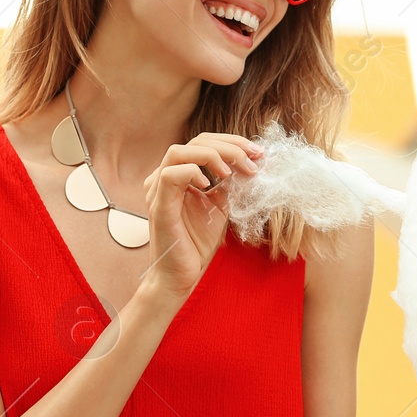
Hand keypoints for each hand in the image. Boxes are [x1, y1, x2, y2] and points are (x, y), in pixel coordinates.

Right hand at [140, 132, 262, 300]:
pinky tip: (210, 184)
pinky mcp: (158, 205)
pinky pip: (170, 175)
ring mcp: (158, 190)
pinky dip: (192, 172)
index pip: (203, 143)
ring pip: (179, 152)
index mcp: (178, 174)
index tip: (258, 153)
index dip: (232, 143)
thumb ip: (228, 184)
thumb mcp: (220, 206)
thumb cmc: (196, 243)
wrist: (181, 275)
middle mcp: (164, 177)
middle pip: (195, 142)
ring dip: (212, 155)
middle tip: (253, 159)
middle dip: (229, 146)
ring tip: (232, 171)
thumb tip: (250, 163)